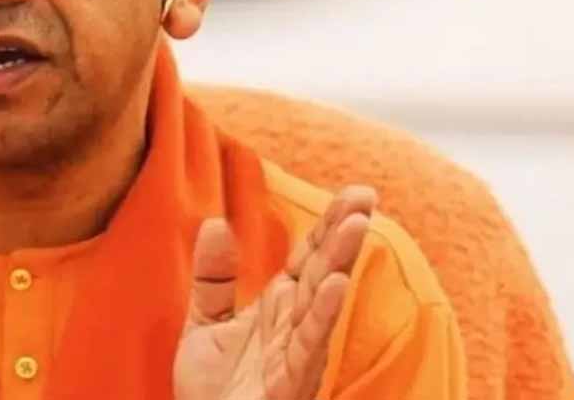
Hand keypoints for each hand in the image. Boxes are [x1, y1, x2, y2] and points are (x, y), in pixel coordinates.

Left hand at [174, 186, 376, 399]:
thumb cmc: (214, 390)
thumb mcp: (207, 324)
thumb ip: (213, 277)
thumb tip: (214, 222)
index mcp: (279, 308)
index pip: (309, 258)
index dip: (328, 225)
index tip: (355, 192)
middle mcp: (294, 327)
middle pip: (322, 271)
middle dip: (343, 234)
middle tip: (367, 196)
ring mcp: (294, 355)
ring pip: (321, 302)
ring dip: (339, 263)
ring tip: (356, 225)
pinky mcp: (287, 384)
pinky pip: (307, 345)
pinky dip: (321, 314)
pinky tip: (335, 285)